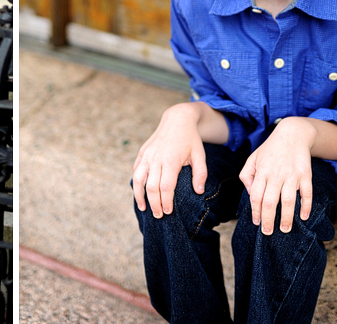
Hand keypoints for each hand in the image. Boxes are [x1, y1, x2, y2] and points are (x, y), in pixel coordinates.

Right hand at [132, 103, 207, 217]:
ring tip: (144, 208)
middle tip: (159, 216)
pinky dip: (136, 183)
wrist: (177, 119)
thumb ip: (200, 174)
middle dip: (154, 204)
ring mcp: (147, 155)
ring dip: (139, 196)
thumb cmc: (190, 139)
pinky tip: (140, 192)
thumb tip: (199, 192)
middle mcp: (156, 158)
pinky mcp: (142, 153)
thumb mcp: (200, 155)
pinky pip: (136, 170)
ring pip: (138, 179)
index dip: (166, 202)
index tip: (169, 212)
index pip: (165, 187)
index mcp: (171, 160)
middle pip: (151, 187)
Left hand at [239, 117, 315, 234]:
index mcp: (262, 172)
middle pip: (270, 201)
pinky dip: (306, 206)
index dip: (255, 211)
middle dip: (268, 219)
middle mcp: (276, 175)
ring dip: (287, 217)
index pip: (256, 196)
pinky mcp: (305, 175)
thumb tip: (250, 193)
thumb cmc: (270, 149)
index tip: (257, 223)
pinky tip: (304, 216)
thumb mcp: (253, 159)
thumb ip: (247, 175)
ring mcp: (291, 175)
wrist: (292, 134)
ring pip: (288, 200)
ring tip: (285, 230)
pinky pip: (307, 193)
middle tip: (268, 233)